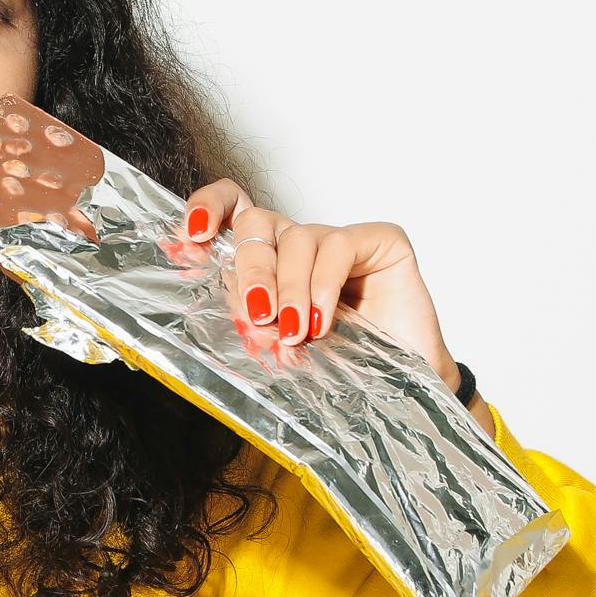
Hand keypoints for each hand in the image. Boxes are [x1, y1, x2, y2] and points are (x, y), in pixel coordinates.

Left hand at [177, 179, 455, 384]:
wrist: (404, 387)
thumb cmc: (346, 364)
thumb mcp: (286, 343)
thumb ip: (258, 322)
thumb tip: (235, 317)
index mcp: (270, 262)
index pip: (233, 210)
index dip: (208, 209)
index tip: (191, 235)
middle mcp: (300, 245)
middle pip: (258, 225)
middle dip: (251, 270)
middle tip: (258, 314)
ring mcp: (339, 240)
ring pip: (297, 237)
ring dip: (290, 288)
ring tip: (296, 332)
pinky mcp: (379, 241)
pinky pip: (338, 246)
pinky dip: (323, 285)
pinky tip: (323, 320)